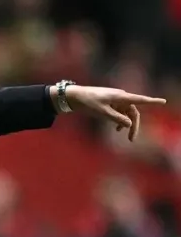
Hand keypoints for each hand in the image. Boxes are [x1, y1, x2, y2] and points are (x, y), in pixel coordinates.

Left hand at [50, 85, 165, 141]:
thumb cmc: (88, 102)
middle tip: (131, 139)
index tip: (163, 102)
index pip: (139, 100)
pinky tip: (117, 128)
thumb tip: (129, 123)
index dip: (152, 101)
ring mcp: (114, 99)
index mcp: (120, 96)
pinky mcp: (109, 102)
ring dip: (126, 123)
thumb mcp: (102, 112)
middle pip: (133, 111)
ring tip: (124, 134)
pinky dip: (120, 120)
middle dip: (134, 125)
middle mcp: (120, 96)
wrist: (74, 97)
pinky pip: (119, 112)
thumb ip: (116, 118)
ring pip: (126, 112)